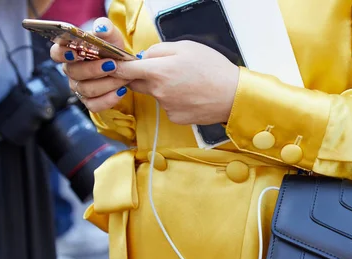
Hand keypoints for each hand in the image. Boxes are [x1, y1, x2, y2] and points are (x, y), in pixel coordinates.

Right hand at [50, 18, 130, 112]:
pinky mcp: (89, 101)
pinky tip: (121, 90)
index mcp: (69, 51)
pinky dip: (109, 99)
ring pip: (86, 89)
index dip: (62, 54)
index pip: (56, 53)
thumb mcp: (111, 36)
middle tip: (113, 65)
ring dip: (107, 84)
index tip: (74, 53)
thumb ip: (106, 29)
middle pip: (74, 73)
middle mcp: (71, 71)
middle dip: (94, 69)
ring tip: (123, 77)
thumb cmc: (111, 49)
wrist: (124, 67)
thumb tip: (101, 27)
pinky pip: (94, 105)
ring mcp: (78, 87)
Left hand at [112, 41, 239, 124]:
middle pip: (136, 84)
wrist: (233, 96)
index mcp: (158, 71)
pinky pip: (168, 106)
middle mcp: (158, 92)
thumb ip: (159, 50)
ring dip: (163, 89)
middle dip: (143, 77)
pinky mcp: (176, 118)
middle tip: (164, 70)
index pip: (125, 71)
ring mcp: (166, 107)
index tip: (118, 66)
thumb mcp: (186, 47)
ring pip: (155, 95)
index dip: (119, 67)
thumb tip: (144, 56)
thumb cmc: (213, 69)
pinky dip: (175, 101)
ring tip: (187, 83)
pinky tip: (192, 95)